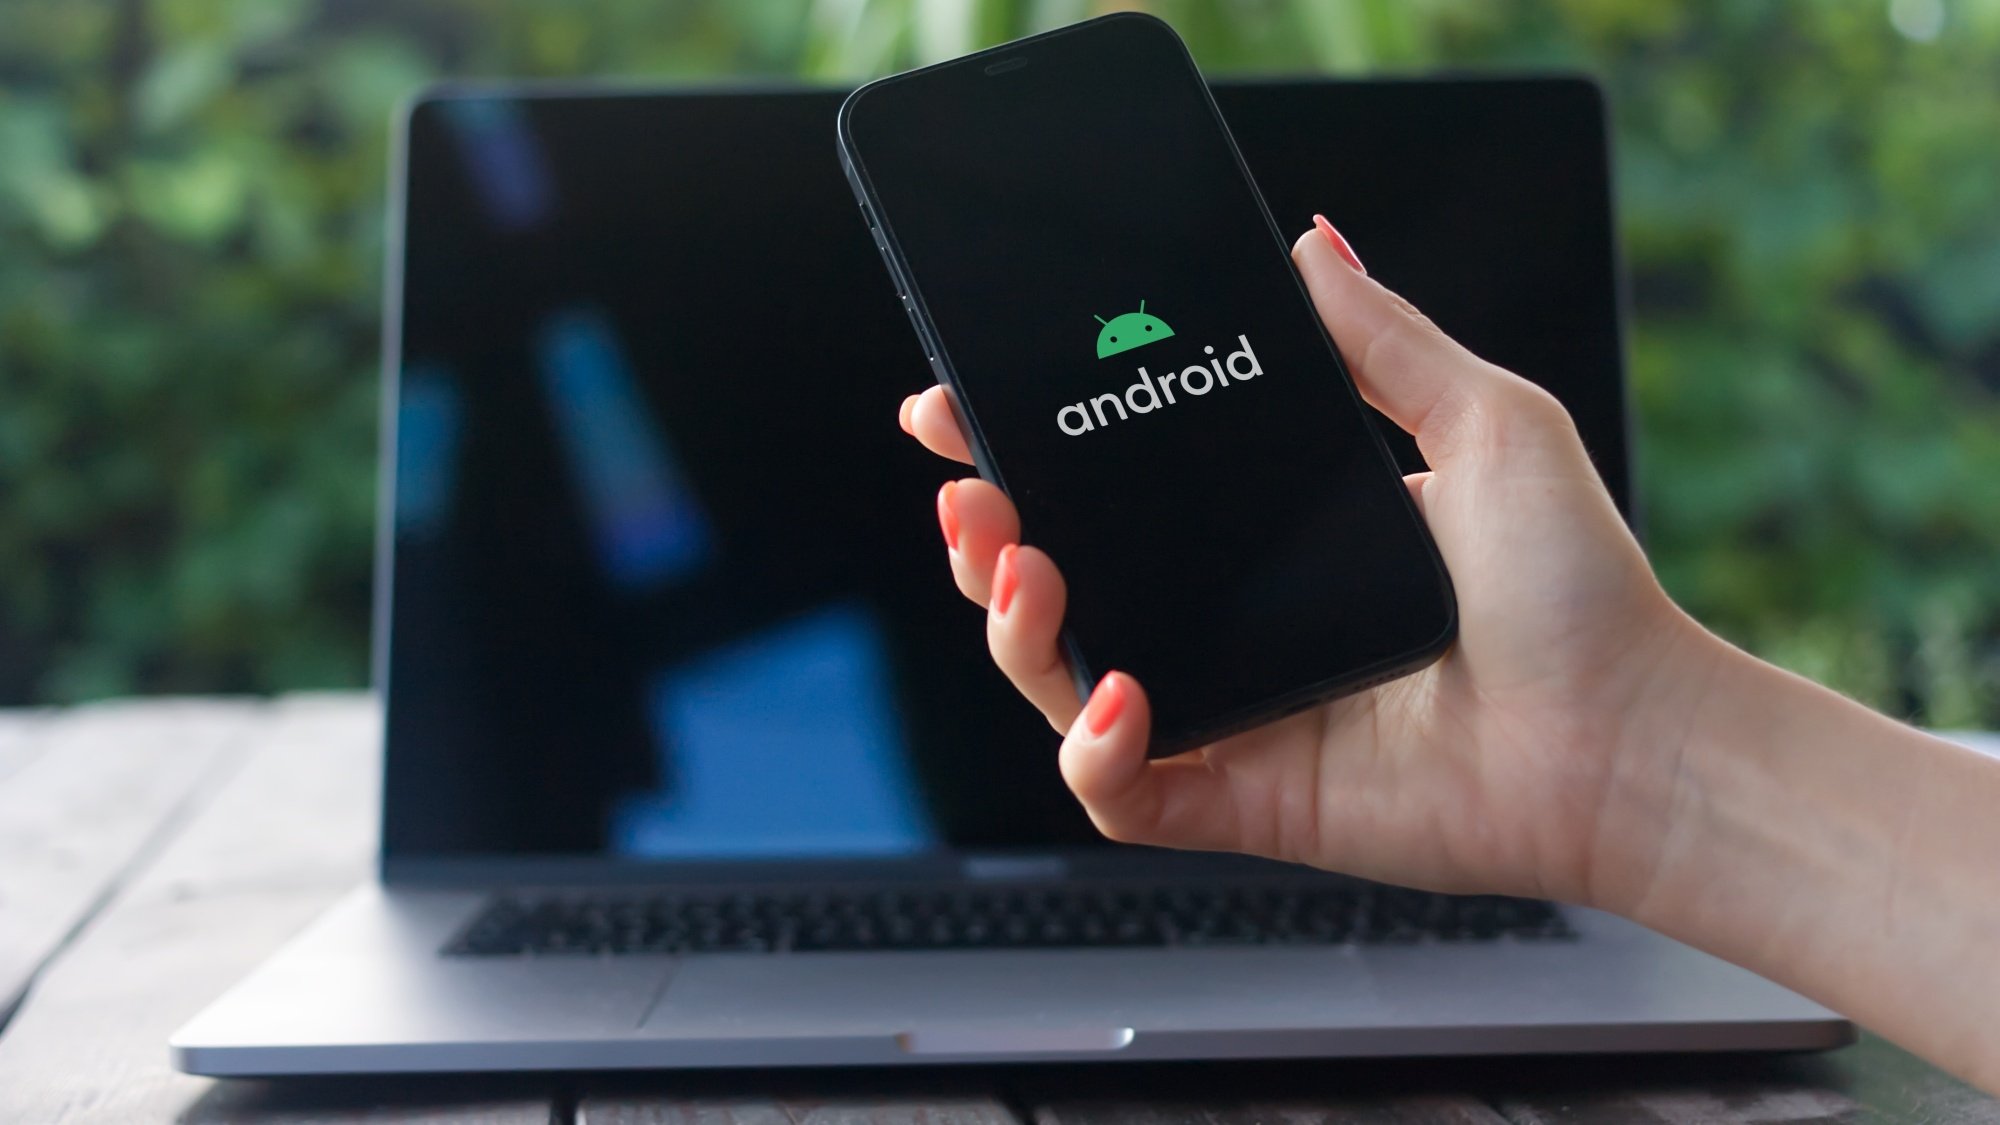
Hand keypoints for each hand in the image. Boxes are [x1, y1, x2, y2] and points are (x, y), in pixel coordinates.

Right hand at [900, 218, 1716, 908]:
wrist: (1630, 737)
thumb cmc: (1580, 592)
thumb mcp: (1487, 421)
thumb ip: (1385, 339)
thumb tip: (1311, 245)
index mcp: (1267, 540)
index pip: (1114, 489)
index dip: (1024, 452)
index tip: (961, 409)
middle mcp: (1232, 626)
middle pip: (1060, 585)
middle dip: (989, 539)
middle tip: (972, 494)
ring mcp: (1231, 717)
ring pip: (1062, 684)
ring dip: (1014, 630)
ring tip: (1023, 574)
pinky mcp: (1244, 801)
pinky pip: (1122, 791)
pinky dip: (1094, 749)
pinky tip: (1119, 693)